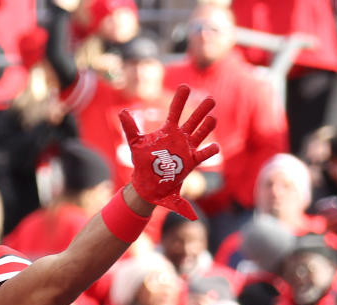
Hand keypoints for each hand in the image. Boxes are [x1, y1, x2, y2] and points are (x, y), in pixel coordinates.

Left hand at [119, 85, 218, 219]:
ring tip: (212, 118)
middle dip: (202, 109)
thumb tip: (122, 111)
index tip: (185, 87)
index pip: (175, 111)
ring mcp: (188, 148)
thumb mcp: (135, 144)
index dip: (180, 99)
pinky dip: (211, 150)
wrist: (148, 185)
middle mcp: (180, 136)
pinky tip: (214, 146)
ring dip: (208, 125)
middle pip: (194, 119)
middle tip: (210, 99)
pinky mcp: (192, 161)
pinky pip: (205, 153)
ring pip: (202, 132)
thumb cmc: (142, 163)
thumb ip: (130, 128)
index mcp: (168, 130)